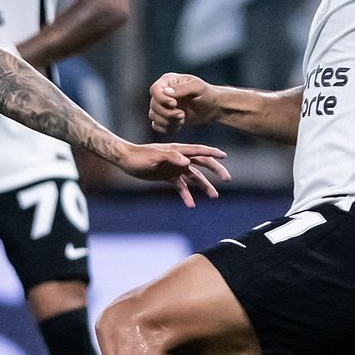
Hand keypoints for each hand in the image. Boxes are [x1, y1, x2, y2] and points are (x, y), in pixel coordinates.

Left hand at [112, 141, 229, 207]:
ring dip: (204, 185)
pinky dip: (186, 195)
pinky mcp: (168, 176)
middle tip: (227, 179)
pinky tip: (191, 205)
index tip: (224, 156)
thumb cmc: (140, 156)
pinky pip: (181, 187)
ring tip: (214, 196)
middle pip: (202, 164)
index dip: (212, 153)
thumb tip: (187, 161)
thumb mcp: (155, 155)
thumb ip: (172, 156)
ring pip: (194, 177)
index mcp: (178, 150)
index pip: (199, 151)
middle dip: (215, 171)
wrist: (127, 160)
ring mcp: (175, 168)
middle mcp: (179, 158)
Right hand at [149, 73, 221, 132]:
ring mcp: (162, 106)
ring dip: (167, 121)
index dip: (161, 99)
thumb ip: (182, 88)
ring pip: (153, 116)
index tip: (174, 104)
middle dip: (167, 113)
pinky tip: (178, 126)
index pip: (154, 90)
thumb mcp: (198, 87)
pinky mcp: (165, 118)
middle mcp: (162, 93)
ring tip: (182, 119)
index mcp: (168, 81)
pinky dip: (166, 128)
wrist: (213, 107)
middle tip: (182, 115)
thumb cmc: (207, 94)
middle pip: (153, 105)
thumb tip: (166, 92)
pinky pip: (156, 126)